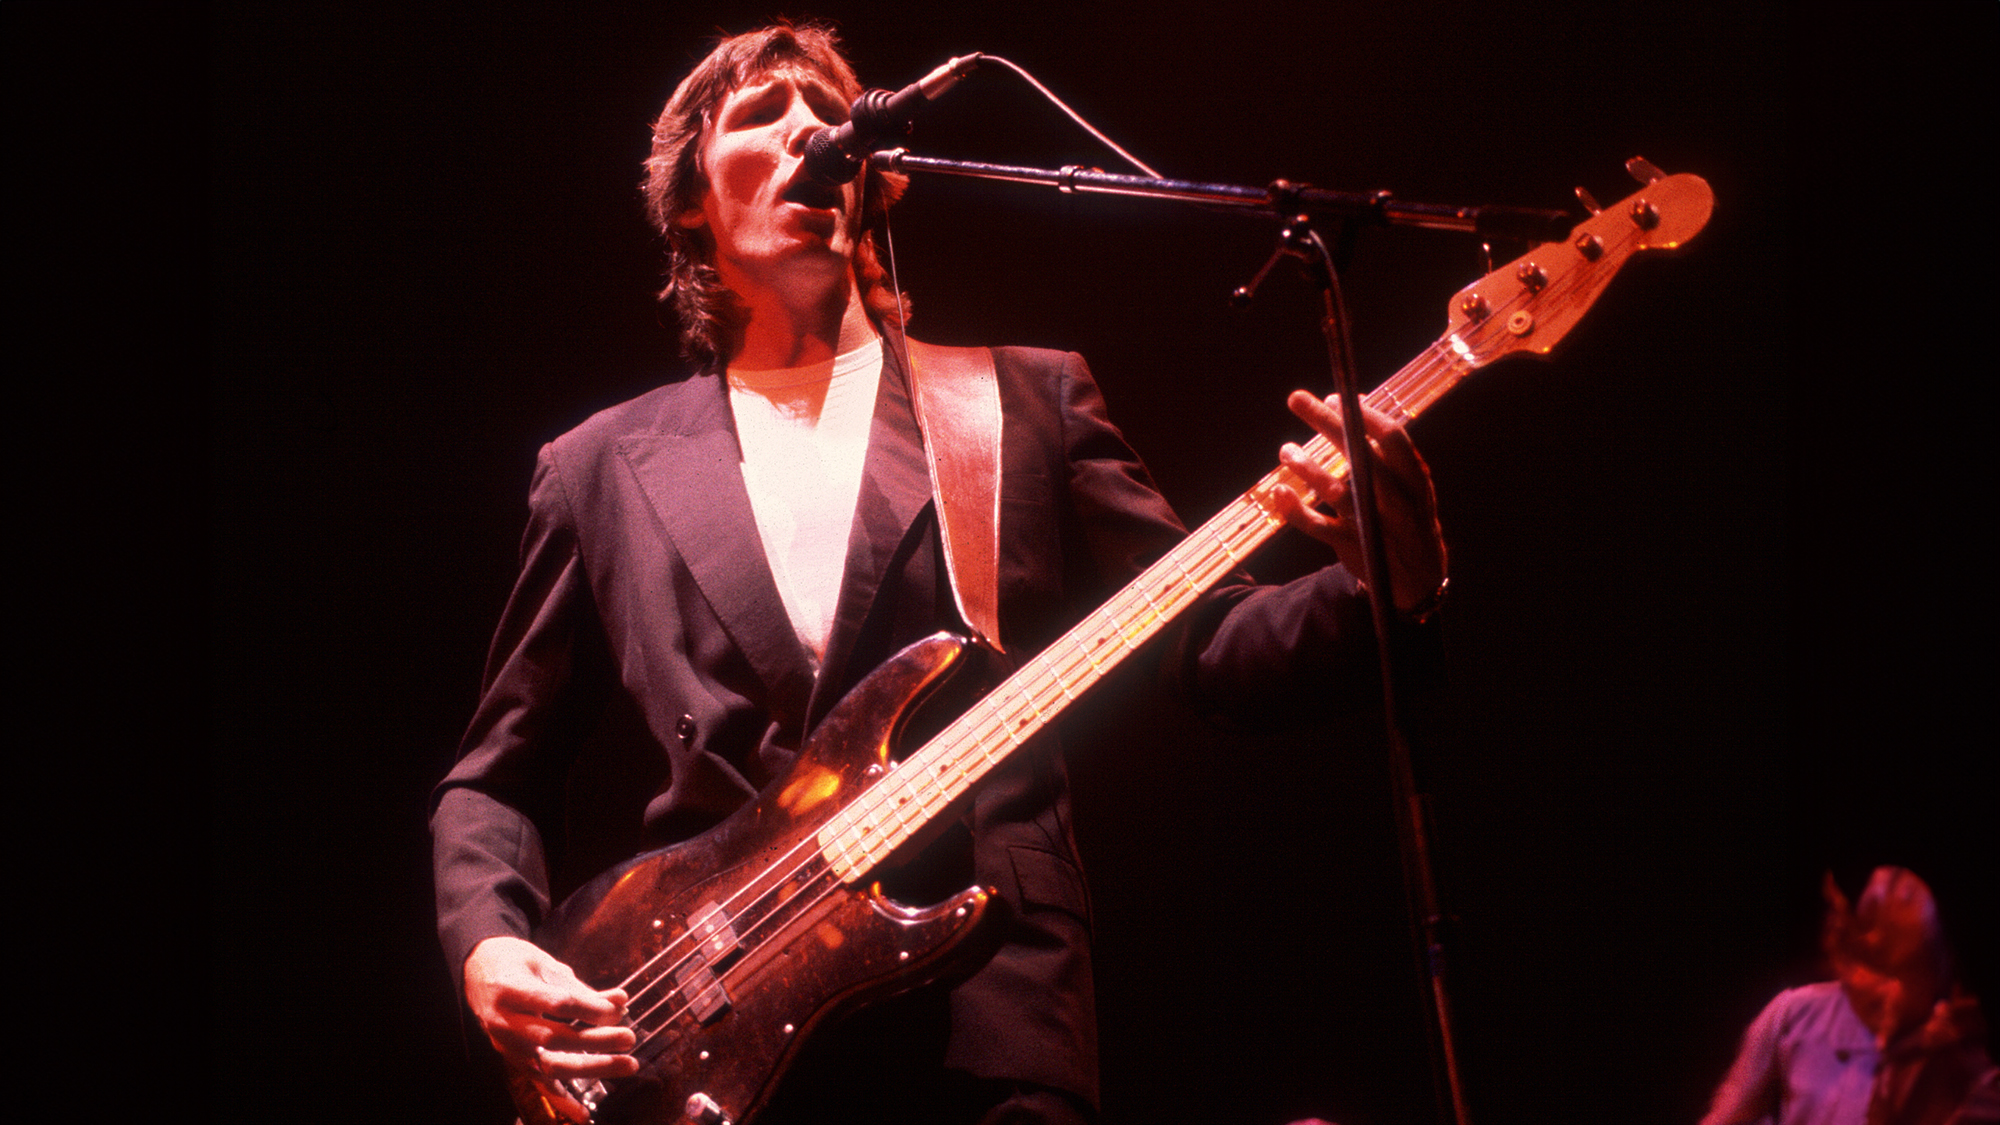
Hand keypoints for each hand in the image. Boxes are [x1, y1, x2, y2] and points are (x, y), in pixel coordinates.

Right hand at [463, 935, 638, 1111]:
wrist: (473, 973)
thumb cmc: (512, 962)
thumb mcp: (542, 963)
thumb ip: (578, 986)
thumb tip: (619, 1001)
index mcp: (511, 989)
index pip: (556, 1003)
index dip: (590, 1008)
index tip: (617, 1009)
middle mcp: (505, 1022)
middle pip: (555, 1038)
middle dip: (597, 1040)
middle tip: (628, 1038)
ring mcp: (508, 1045)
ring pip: (550, 1065)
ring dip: (592, 1068)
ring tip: (626, 1064)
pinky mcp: (513, 1060)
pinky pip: (538, 1084)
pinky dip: (562, 1101)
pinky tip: (584, 1115)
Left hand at [1274, 390, 1446, 616]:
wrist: (1419, 577)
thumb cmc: (1408, 515)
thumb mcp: (1411, 483)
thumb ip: (1384, 447)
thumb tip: (1352, 400)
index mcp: (1414, 478)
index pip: (1391, 437)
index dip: (1363, 414)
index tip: (1334, 397)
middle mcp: (1395, 499)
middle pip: (1359, 456)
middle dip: (1327, 424)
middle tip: (1297, 399)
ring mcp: (1372, 523)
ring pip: (1336, 491)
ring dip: (1307, 467)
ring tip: (1286, 450)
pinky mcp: (1350, 546)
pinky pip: (1318, 527)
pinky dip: (1295, 510)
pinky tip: (1278, 491)